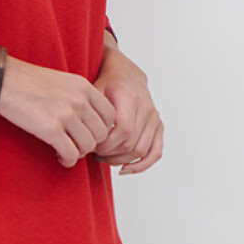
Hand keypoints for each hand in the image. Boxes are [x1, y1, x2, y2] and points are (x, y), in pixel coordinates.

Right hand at [0, 56, 117, 167]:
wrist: (4, 82)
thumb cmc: (30, 83)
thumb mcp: (64, 82)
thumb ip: (82, 97)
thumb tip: (92, 122)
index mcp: (85, 87)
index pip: (111, 115)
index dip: (101, 129)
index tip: (87, 133)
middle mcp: (80, 100)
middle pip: (102, 134)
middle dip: (90, 143)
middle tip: (76, 144)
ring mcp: (66, 114)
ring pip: (88, 146)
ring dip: (79, 153)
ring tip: (66, 150)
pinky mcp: (51, 129)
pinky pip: (71, 154)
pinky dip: (67, 159)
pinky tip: (59, 155)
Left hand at [90, 45, 162, 173]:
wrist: (125, 73)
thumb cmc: (105, 84)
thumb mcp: (92, 92)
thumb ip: (90, 114)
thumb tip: (85, 141)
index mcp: (130, 98)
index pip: (123, 130)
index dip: (106, 144)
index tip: (91, 145)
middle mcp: (146, 108)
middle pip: (130, 143)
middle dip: (110, 153)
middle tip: (95, 153)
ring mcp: (154, 118)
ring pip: (141, 150)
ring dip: (120, 159)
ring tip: (104, 158)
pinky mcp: (158, 126)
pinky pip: (155, 151)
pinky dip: (142, 165)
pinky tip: (125, 169)